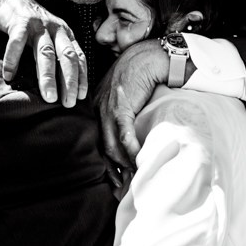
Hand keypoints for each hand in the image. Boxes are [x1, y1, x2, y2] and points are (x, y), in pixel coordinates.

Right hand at [0, 0, 85, 106]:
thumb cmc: (29, 25)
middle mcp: (56, 28)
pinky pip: (16, 43)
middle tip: (68, 103)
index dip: (81, 77)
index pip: (78, 57)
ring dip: (48, 77)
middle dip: (69, 81)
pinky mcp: (19, 21)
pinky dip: (12, 60)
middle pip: (66, 57)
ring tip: (48, 97)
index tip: (80, 97)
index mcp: (65, 34)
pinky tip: (9, 76)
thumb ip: (55, 54)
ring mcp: (38, 24)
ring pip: (46, 53)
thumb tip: (63, 84)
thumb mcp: (48, 37)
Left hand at [95, 39, 170, 177]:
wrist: (149, 56)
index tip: (114, 181)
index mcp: (97, 110)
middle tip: (122, 189)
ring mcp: (108, 109)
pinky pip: (124, 135)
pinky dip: (131, 151)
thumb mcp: (126, 97)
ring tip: (134, 179)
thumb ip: (123, 115)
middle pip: (102, 148)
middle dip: (111, 171)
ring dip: (123, 165)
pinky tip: (138, 162)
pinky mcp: (122, 106)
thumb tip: (131, 138)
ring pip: (111, 145)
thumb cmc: (140, 75)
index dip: (105, 164)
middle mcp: (98, 111)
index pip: (97, 143)